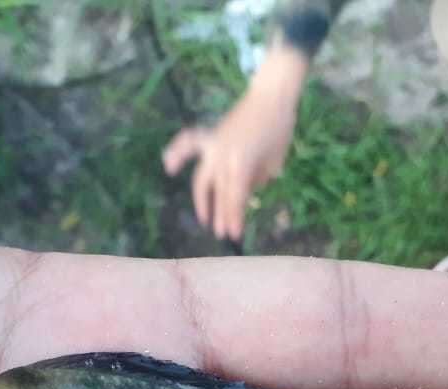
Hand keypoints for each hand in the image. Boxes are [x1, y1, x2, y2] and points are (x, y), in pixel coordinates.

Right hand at [162, 45, 308, 240]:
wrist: (270, 95)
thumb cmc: (279, 129)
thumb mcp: (274, 161)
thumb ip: (255, 178)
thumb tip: (242, 190)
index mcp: (242, 163)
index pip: (236, 197)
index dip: (235, 217)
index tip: (236, 234)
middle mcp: (223, 156)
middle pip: (220, 193)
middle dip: (222, 215)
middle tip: (224, 234)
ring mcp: (214, 146)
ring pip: (202, 178)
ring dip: (202, 201)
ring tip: (205, 219)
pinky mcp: (210, 138)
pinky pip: (189, 144)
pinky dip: (177, 152)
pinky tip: (168, 165)